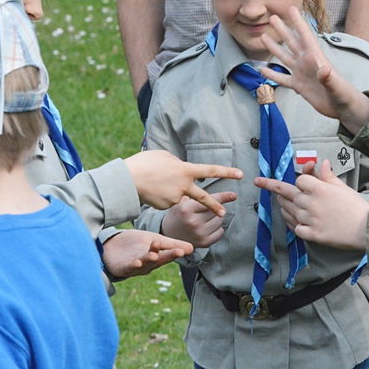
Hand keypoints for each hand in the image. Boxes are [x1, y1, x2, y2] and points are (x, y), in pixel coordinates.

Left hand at [101, 229, 192, 279]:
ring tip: (153, 254)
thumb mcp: (155, 241)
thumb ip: (171, 245)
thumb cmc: (135, 244)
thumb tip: (191, 248)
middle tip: (175, 252)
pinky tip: (136, 262)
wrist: (112, 245)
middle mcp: (148, 264)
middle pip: (158, 260)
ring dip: (149, 260)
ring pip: (144, 264)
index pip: (167, 255)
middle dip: (165, 256)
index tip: (183, 251)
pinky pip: (129, 268)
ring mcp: (135, 267)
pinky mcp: (122, 268)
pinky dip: (133, 266)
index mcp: (156, 257)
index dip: (174, 253)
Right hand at [125, 150, 241, 216]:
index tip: (240, 174)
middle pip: (204, 198)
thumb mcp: (166, 157)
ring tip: (155, 181)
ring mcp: (176, 198)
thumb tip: (183, 170)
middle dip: (216, 205)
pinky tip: (153, 190)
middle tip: (224, 211)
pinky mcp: (166, 207)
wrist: (129, 180)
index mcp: (186, 170)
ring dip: (172, 190)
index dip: (226, 172)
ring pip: (179, 196)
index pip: (211, 171)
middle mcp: (184, 186)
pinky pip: (168, 200)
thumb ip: (179, 164)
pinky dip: (163, 196)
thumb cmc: (146, 164)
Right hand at [160, 191, 235, 247]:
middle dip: (216, 208)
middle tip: (207, 210)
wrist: (169, 232)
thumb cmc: (178, 213)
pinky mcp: (204, 243)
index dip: (223, 197)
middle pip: (217, 211)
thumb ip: (198, 196)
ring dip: (217, 218)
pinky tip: (207, 227)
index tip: (234, 195)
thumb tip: (219, 193)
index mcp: (187, 209)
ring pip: (220, 221)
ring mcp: (199, 233)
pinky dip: (217, 228)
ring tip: (204, 219)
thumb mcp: (182, 201)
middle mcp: (193, 222)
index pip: (210, 201)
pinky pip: (220, 232)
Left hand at [254, 159, 368, 250]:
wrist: (366, 228)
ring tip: (281, 203)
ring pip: (289, 211)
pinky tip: (293, 221)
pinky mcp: (313, 235)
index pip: (299, 181)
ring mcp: (311, 219)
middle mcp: (312, 203)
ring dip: (284, 206)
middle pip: (287, 194)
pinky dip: (293, 224)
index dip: (299, 181)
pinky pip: (295, 228)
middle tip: (259, 182)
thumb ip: (328, 176)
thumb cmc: (356, 207)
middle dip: (273, 187)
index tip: (299, 183)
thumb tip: (321, 162)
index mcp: (320, 189)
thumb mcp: (343, 187)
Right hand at [259, 7, 368, 133]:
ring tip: (263, 37)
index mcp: (315, 57)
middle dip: (282, 30)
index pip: (305, 36)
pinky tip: (262, 70)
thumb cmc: (342, 92)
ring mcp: (301, 73)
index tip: (291, 8)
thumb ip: (328, 77)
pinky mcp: (298, 85)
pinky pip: (282, 79)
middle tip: (272, 17)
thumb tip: (324, 69)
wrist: (341, 107)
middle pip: (292, 42)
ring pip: (284, 57)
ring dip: (274, 48)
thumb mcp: (335, 84)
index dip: (298, 22)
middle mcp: (306, 62)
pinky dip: (273, 75)